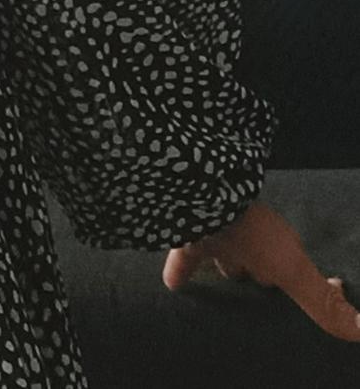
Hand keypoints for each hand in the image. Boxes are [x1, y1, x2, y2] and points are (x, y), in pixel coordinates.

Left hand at [163, 199, 359, 342]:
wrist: (200, 193)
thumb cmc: (250, 231)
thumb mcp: (291, 269)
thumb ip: (321, 301)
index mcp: (277, 242)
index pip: (292, 265)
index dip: (301, 277)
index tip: (319, 285)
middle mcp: (248, 234)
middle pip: (258, 260)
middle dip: (259, 270)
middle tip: (260, 286)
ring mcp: (216, 230)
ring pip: (223, 251)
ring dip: (224, 263)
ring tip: (224, 279)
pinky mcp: (185, 231)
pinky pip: (182, 256)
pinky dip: (180, 269)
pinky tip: (173, 285)